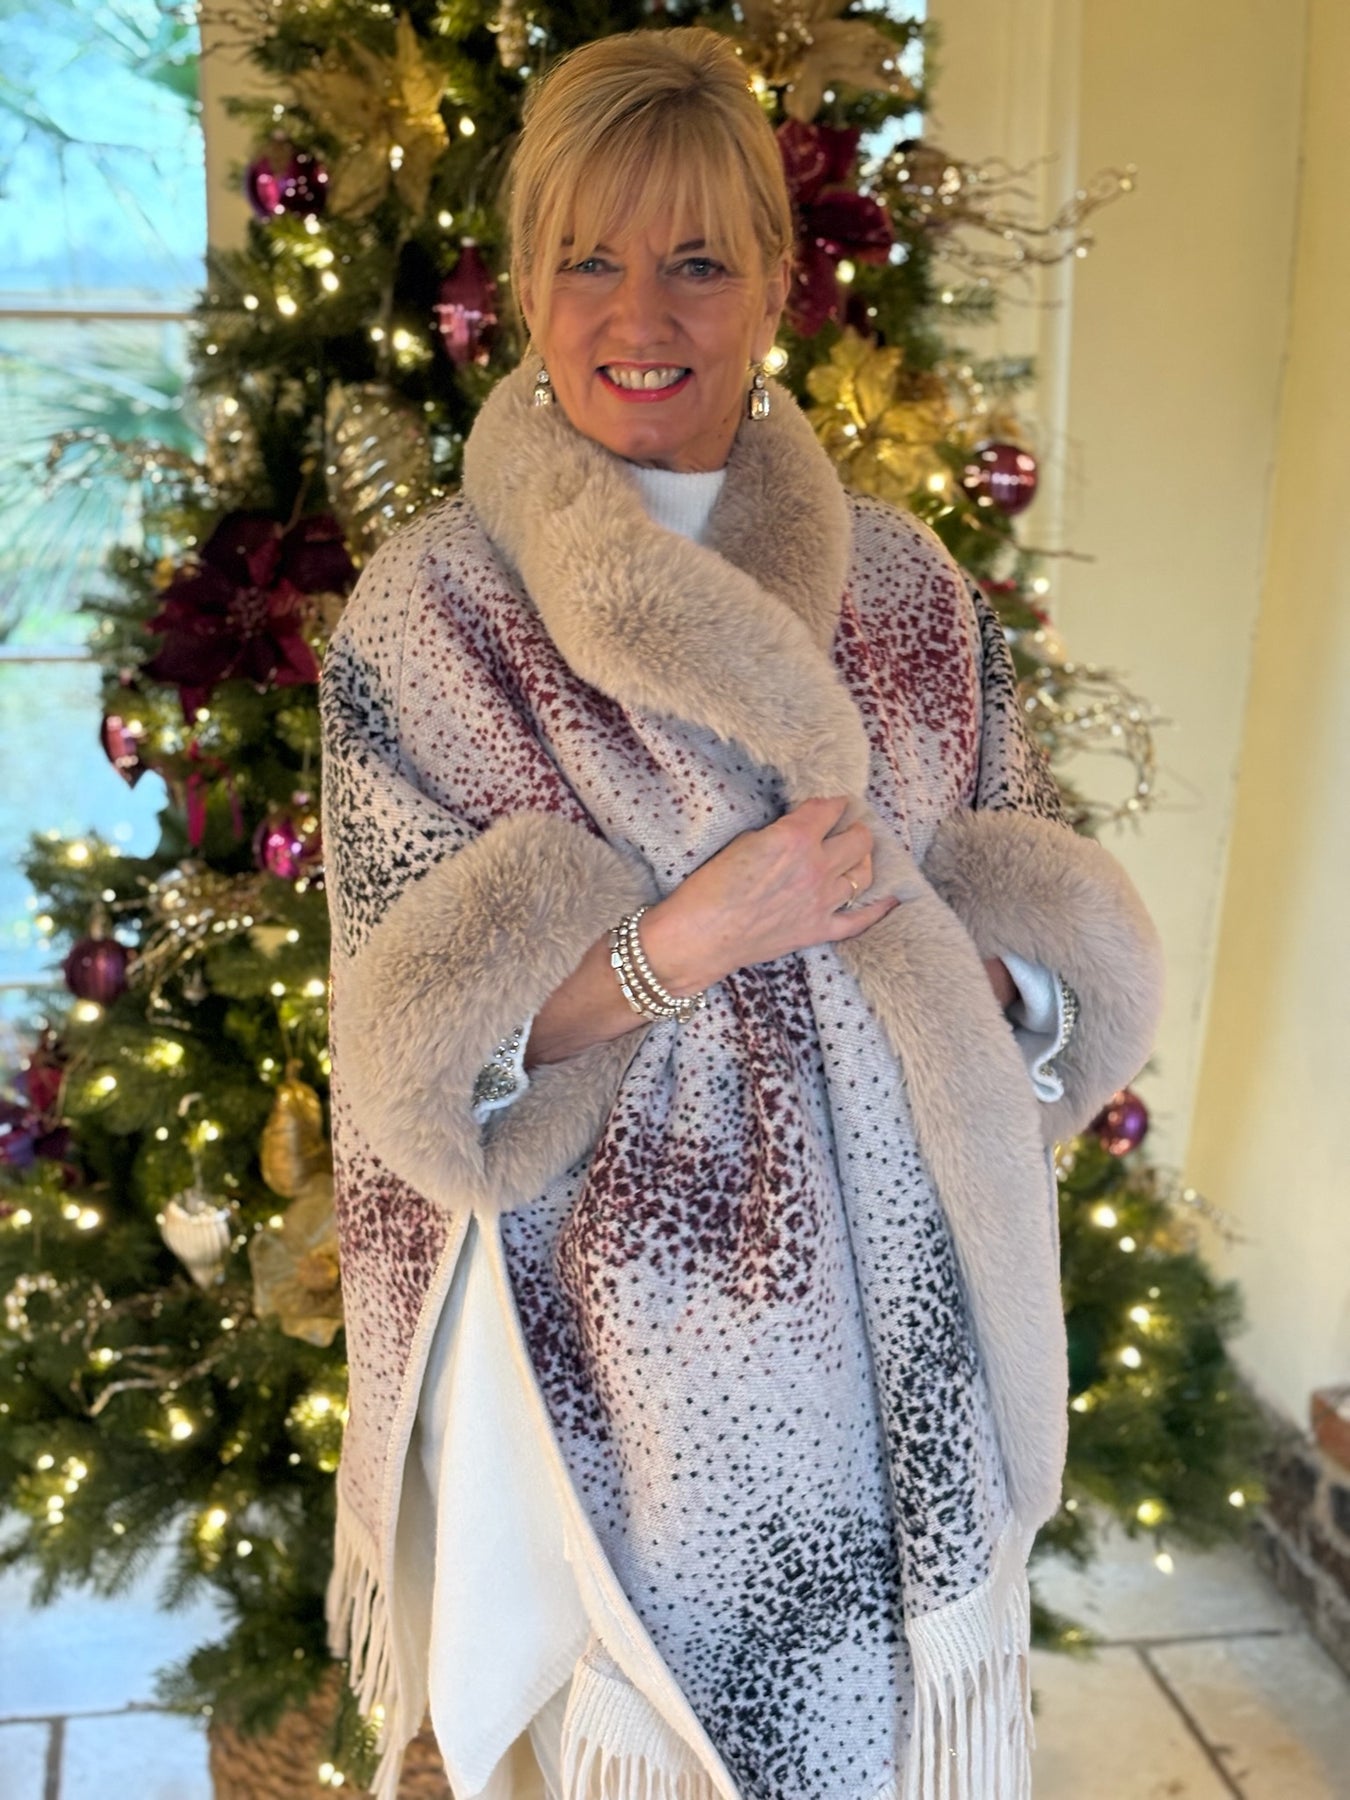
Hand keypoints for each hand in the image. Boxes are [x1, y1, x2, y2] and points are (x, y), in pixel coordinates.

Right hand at [641, 796, 898, 993]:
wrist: (700, 936)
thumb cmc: (710, 886)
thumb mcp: (744, 842)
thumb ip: (780, 833)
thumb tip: (799, 831)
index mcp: (796, 838)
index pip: (831, 809)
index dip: (831, 804)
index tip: (830, 805)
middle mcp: (817, 867)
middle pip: (859, 839)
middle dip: (854, 829)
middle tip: (846, 829)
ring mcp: (823, 901)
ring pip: (864, 873)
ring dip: (862, 860)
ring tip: (856, 856)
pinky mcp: (819, 929)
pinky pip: (861, 919)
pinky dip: (878, 907)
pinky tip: (891, 898)